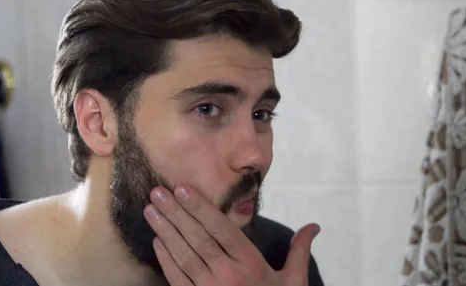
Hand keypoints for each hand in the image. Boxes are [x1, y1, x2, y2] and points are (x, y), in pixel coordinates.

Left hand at [143, 185, 319, 285]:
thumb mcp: (294, 282)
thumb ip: (300, 251)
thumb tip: (315, 225)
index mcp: (251, 264)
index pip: (222, 229)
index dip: (201, 208)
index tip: (182, 188)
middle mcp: (228, 275)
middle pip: (198, 239)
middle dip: (176, 213)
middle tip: (157, 191)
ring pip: (184, 256)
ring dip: (165, 231)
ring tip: (150, 210)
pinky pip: (177, 280)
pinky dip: (166, 260)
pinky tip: (157, 241)